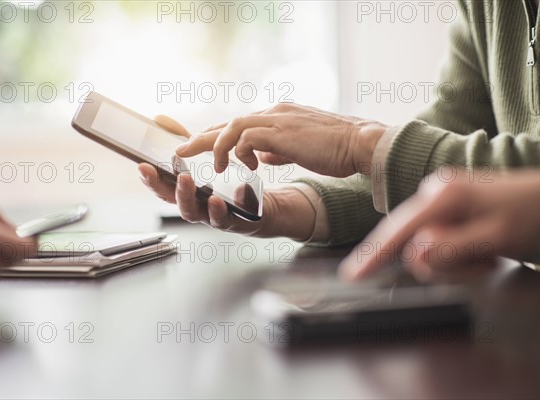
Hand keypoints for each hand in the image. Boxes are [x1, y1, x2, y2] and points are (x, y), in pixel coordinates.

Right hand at [140, 115, 316, 239]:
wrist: (264, 207)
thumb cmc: (232, 186)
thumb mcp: (209, 159)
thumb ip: (188, 141)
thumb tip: (160, 119)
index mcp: (190, 193)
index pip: (164, 188)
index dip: (151, 180)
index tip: (142, 166)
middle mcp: (199, 207)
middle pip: (177, 204)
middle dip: (170, 190)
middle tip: (170, 175)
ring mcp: (216, 217)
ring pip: (198, 215)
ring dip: (191, 199)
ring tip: (192, 184)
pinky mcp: (238, 222)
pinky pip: (230, 219)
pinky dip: (224, 209)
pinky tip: (228, 196)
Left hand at [175, 103, 386, 176]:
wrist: (359, 143)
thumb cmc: (335, 149)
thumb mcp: (299, 149)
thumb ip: (276, 149)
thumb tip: (261, 156)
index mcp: (278, 117)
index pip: (240, 124)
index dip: (217, 134)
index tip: (199, 145)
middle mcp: (274, 114)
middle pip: (228, 122)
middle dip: (202, 137)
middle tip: (180, 149)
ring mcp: (277, 120)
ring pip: (233, 126)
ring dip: (215, 145)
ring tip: (206, 164)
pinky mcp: (281, 132)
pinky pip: (246, 138)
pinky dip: (237, 152)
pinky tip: (239, 167)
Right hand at [338, 170, 539, 280]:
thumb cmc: (529, 213)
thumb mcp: (493, 238)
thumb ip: (451, 248)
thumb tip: (415, 254)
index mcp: (442, 197)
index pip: (396, 232)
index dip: (371, 256)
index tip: (351, 276)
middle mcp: (433, 193)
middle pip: (411, 243)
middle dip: (442, 264)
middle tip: (481, 264)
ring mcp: (438, 198)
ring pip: (424, 246)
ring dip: (453, 261)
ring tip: (486, 256)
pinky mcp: (444, 206)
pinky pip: (435, 240)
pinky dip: (456, 254)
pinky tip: (480, 251)